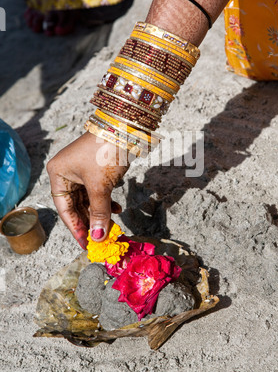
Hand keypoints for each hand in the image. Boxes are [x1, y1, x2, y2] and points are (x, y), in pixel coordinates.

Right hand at [47, 131, 129, 248]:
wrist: (125, 127)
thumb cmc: (105, 152)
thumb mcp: (101, 185)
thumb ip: (99, 212)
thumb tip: (98, 237)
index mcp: (58, 173)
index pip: (65, 208)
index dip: (76, 227)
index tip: (86, 244)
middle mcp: (66, 172)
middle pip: (76, 205)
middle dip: (90, 221)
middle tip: (101, 238)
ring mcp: (81, 170)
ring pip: (88, 199)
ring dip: (100, 212)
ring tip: (112, 226)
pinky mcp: (95, 169)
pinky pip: (97, 191)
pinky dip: (106, 201)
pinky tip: (117, 209)